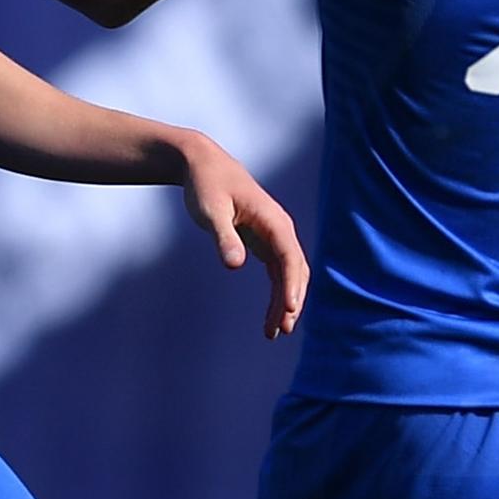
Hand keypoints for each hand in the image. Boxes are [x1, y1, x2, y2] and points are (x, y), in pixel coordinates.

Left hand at [173, 133, 309, 338]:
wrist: (203, 166)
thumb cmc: (206, 185)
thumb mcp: (211, 211)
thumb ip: (224, 238)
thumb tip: (235, 265)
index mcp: (274, 221)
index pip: (289, 258)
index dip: (292, 285)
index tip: (290, 309)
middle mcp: (280, 230)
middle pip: (295, 271)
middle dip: (292, 301)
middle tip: (281, 330)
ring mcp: (274, 237)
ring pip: (289, 276)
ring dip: (286, 303)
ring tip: (275, 332)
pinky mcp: (264, 243)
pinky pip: (278, 274)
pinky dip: (278, 295)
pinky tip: (271, 317)